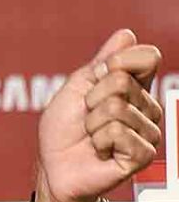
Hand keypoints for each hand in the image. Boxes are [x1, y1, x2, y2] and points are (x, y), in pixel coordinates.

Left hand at [37, 29, 162, 201]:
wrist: (54, 167)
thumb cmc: (63, 129)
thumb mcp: (76, 88)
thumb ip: (102, 62)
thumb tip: (126, 35)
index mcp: (134, 87)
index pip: (147, 57)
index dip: (116, 62)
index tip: (96, 78)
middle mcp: (147, 106)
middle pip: (121, 81)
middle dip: (91, 98)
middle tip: (86, 116)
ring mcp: (148, 130)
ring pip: (117, 107)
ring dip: (92, 122)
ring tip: (91, 136)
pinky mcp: (143, 154)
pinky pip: (118, 132)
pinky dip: (98, 140)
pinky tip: (100, 150)